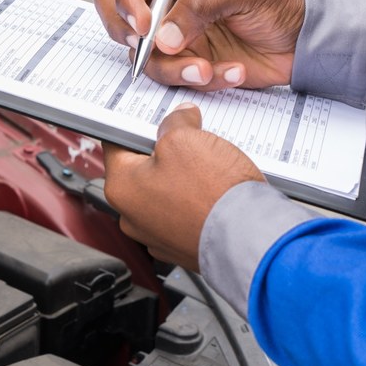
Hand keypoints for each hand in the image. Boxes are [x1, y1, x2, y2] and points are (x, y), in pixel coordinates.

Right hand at [93, 0, 304, 90]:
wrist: (306, 41)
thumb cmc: (282, 0)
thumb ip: (200, 5)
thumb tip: (163, 35)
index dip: (127, 0)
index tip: (144, 25)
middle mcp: (172, 1)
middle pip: (121, 18)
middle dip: (132, 39)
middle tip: (153, 50)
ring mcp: (177, 36)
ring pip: (146, 57)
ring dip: (175, 68)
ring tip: (209, 69)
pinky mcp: (190, 63)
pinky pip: (177, 79)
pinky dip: (203, 80)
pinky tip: (232, 71)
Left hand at [103, 104, 263, 271]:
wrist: (249, 238)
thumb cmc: (212, 194)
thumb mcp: (186, 138)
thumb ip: (175, 123)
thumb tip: (179, 119)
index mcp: (121, 188)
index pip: (116, 144)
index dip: (136, 125)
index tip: (155, 118)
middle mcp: (132, 217)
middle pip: (142, 170)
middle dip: (164, 152)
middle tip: (189, 139)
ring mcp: (157, 236)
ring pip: (165, 192)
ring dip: (182, 177)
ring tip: (208, 167)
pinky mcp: (182, 246)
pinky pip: (183, 214)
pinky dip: (196, 201)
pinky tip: (215, 192)